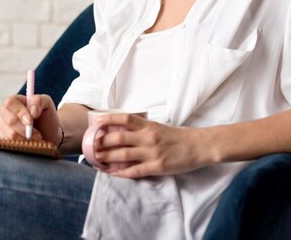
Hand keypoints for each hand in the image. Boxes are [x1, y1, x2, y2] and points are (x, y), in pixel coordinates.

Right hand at [0, 94, 60, 145]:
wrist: (49, 135)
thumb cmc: (47, 118)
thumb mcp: (47, 104)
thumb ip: (39, 101)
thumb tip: (32, 110)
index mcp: (14, 102)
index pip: (10, 103)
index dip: (19, 112)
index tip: (30, 121)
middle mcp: (5, 114)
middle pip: (9, 120)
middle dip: (25, 129)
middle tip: (37, 133)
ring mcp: (3, 128)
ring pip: (10, 135)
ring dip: (26, 138)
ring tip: (36, 138)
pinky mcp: (5, 141)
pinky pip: (11, 145)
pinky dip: (24, 145)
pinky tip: (30, 143)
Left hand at [93, 113, 207, 178]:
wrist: (199, 146)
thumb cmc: (178, 137)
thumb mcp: (159, 127)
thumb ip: (142, 129)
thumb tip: (122, 131)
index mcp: (149, 125)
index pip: (125, 118)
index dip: (109, 119)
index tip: (96, 122)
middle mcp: (148, 137)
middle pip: (119, 138)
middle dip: (102, 142)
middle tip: (91, 146)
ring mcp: (152, 152)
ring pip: (123, 154)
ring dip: (107, 158)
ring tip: (96, 160)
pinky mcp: (157, 166)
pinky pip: (134, 171)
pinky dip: (121, 172)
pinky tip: (112, 173)